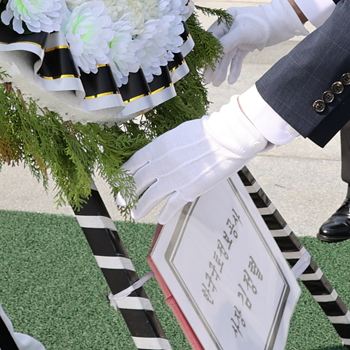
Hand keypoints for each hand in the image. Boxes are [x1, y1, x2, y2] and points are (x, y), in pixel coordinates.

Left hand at [124, 100, 271, 219]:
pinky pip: (171, 206)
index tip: (120, 179)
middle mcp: (162, 163)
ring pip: (149, 197)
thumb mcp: (180, 132)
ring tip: (135, 213)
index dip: (125, 173)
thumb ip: (167, 145)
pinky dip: (164, 214)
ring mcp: (174, 178)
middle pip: (137, 182)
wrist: (229, 137)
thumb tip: (161, 152)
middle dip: (128, 193)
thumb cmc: (209, 130)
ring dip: (140, 207)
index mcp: (158, 146)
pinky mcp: (189, 190)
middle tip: (122, 201)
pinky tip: (161, 219)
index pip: (133, 162)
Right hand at [206, 0, 306, 86]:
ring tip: (217, 84)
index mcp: (224, 21)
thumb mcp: (241, 32)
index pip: (212, 40)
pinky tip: (231, 80)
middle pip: (219, 50)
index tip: (202, 67)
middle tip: (208, 81)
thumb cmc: (261, 23)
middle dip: (214, 66)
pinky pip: (237, 59)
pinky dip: (235, 69)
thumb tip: (212, 54)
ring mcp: (237, 38)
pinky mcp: (246, 46)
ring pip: (228, 57)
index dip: (207, 54)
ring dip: (223, 70)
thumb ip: (226, 42)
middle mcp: (229, 29)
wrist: (281, 23)